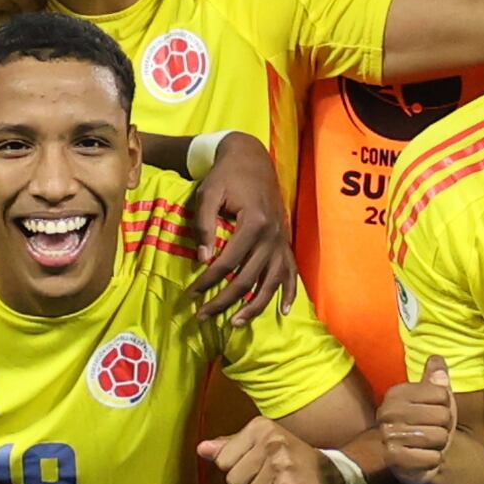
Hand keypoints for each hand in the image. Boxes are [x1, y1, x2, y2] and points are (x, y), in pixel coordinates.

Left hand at [186, 132, 295, 319]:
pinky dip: (289, 293)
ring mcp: (282, 241)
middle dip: (225, 301)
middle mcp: (273, 236)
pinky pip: (291, 273)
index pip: (228, 262)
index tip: (191, 294)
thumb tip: (202, 261)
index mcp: (254, 222)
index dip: (208, 281)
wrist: (252, 159)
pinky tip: (281, 311)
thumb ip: (205, 226)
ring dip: (255, 307)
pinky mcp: (285, 243)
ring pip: (272, 282)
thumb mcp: (208, 195)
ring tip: (236, 324)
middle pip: (249, 278)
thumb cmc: (226, 176)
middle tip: (203, 317)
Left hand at [197, 416, 334, 483]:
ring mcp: (280, 465)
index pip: (223, 460)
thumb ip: (230, 446)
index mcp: (261, 427)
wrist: (331, 474)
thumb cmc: (290, 458)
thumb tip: (202, 449)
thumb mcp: (261, 444)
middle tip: (268, 479)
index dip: (236, 469)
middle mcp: (271, 442)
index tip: (256, 466)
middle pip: (232, 480)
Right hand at [378, 355, 458, 483]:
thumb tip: (437, 360)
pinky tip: (422, 458)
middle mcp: (387, 412)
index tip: (432, 412)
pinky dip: (433, 460)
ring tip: (426, 445)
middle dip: (443, 427)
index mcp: (396, 393)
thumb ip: (437, 379)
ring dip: (438, 445)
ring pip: (438, 437)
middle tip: (431, 431)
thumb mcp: (435, 400)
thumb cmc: (425, 425)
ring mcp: (387, 435)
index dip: (445, 406)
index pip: (442, 393)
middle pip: (442, 416)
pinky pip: (432, 457)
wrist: (410, 459)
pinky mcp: (393, 458)